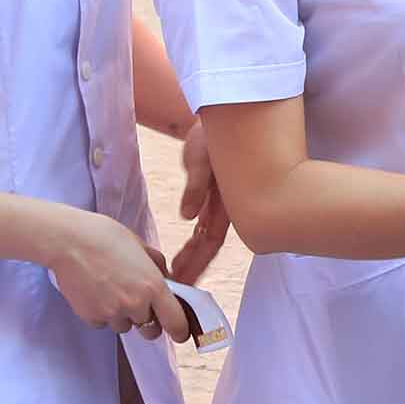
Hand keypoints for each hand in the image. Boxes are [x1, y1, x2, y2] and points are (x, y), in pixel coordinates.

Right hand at [45, 208, 183, 340]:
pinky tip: (95, 291)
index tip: (180, 332)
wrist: (68, 241)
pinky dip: (102, 313)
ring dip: (123, 315)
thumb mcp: (141, 246)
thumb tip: (166, 280)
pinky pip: (103, 323)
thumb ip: (157, 266)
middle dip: (149, 322)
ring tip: (110, 289)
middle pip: (150, 331)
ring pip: (125, 326)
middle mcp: (135, 304)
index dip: (180, 330)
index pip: (176, 322)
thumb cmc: (104, 237)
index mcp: (153, 286)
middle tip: (139, 304)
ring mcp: (112, 313)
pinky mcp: (91, 317)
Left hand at [170, 118, 230, 283]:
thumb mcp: (201, 156)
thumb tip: (187, 217)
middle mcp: (226, 205)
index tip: (183, 281)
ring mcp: (221, 201)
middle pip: (209, 245)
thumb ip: (196, 186)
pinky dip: (196, 238)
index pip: (210, 241)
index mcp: (225, 200)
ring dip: (195, 255)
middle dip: (195, 267)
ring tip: (179, 273)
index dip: (197, 263)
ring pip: (207, 236)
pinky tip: (188, 244)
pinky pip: (206, 222)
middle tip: (178, 289)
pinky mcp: (214, 193)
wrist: (225, 114)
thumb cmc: (214, 133)